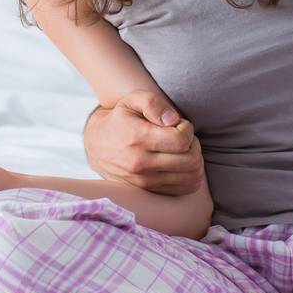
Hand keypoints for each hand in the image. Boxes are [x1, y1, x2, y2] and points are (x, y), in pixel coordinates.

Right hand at [85, 90, 203, 195]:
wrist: (97, 146)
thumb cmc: (120, 119)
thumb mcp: (132, 100)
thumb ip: (153, 103)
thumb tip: (173, 120)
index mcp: (137, 139)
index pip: (181, 140)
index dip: (187, 129)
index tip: (179, 124)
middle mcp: (141, 165)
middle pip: (190, 160)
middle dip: (193, 144)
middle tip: (183, 136)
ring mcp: (146, 182)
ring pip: (191, 176)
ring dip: (194, 160)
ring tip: (181, 149)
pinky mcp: (151, 191)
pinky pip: (186, 188)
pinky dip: (191, 175)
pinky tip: (180, 162)